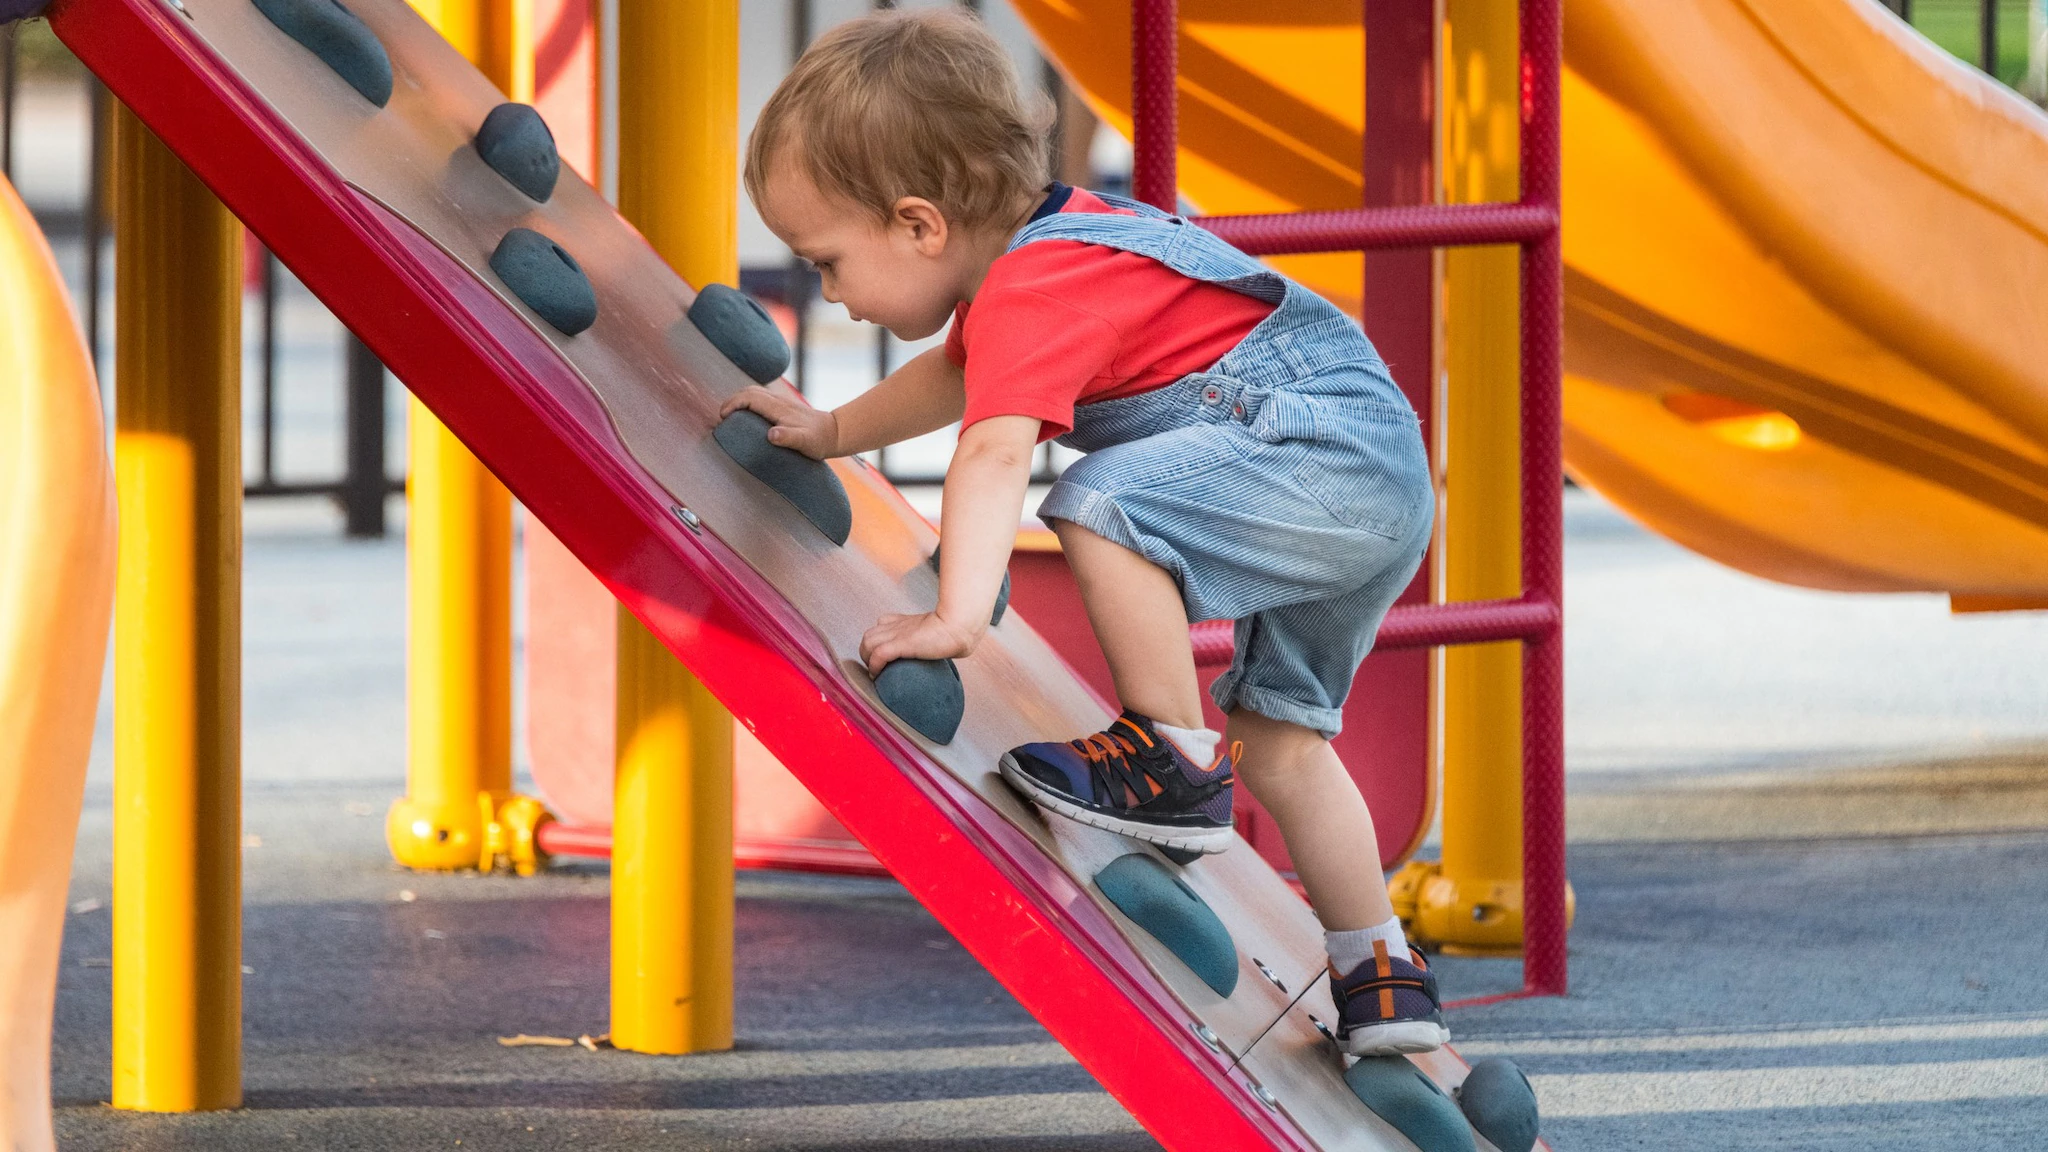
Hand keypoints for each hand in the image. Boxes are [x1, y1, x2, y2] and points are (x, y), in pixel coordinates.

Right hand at [718, 385, 838, 458]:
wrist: (834, 432)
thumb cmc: (818, 440)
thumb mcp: (805, 442)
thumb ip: (789, 438)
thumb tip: (771, 435)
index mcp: (779, 408)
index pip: (749, 397)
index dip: (733, 404)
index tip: (722, 417)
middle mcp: (778, 401)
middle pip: (749, 390)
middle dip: (731, 400)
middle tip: (721, 417)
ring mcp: (780, 402)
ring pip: (754, 391)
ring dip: (738, 400)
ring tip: (729, 416)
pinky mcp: (782, 406)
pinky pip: (760, 397)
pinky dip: (747, 402)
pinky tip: (745, 416)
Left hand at [859, 611, 979, 675]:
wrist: (960, 626)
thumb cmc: (957, 629)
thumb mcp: (940, 629)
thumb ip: (935, 636)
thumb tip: (949, 648)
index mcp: (906, 621)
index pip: (881, 623)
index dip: (878, 640)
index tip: (882, 655)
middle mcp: (898, 625)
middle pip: (868, 635)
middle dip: (866, 652)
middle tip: (876, 668)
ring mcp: (898, 633)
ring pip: (867, 643)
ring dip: (867, 660)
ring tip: (876, 673)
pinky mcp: (901, 643)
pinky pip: (878, 654)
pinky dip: (874, 666)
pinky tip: (878, 675)